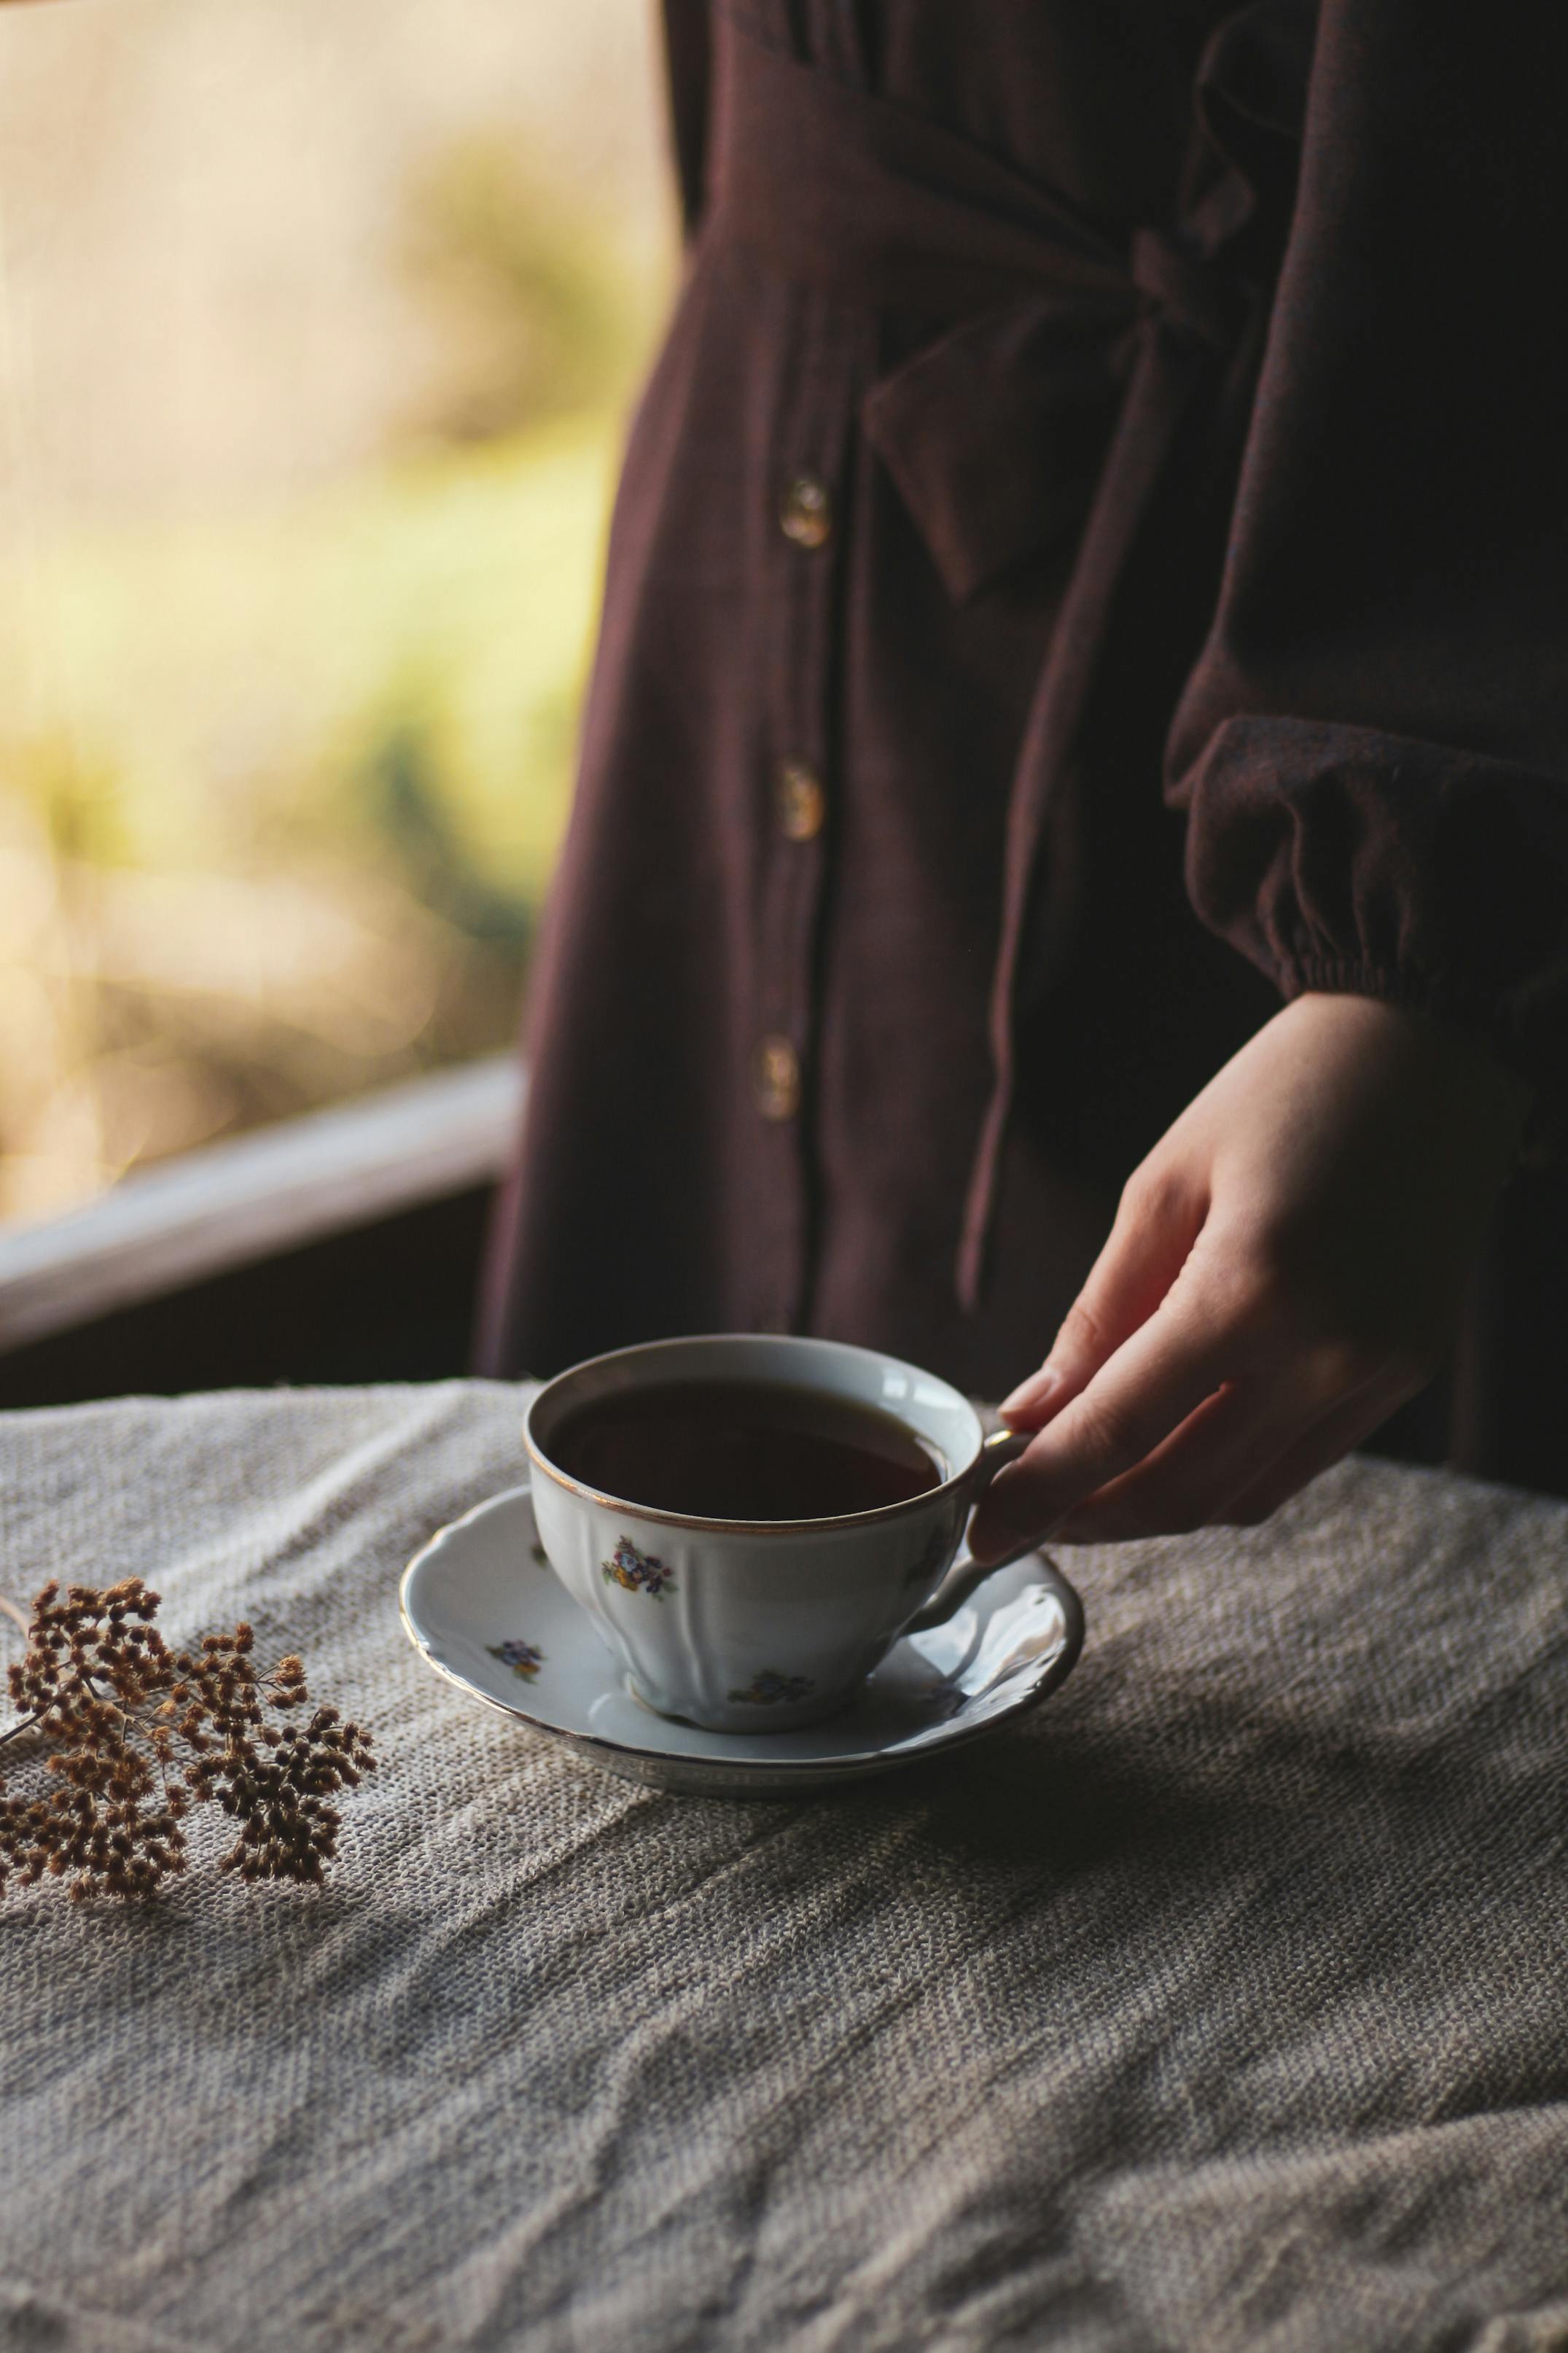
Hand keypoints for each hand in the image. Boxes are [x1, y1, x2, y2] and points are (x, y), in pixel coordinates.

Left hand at [969, 993, 1530, 1556]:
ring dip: (1147, 1510)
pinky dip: (1217, 1481)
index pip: (1121, 1430)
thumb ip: (1099, 1314)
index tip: (980, 1530)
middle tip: (1017, 1517)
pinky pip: (1293, 1466)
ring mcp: (1375, 1372)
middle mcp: (1325, 1351)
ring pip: (1236, 1496)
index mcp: (1252, 1288)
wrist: (1429, 1050)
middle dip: (1085, 1517)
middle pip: (1178, 1488)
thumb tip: (1034, 1414)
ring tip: (1077, 1494)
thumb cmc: (1283, 1094)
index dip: (1041, 1492)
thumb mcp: (1164, 1185)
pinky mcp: (1402, 1375)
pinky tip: (1162, 1460)